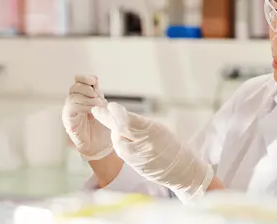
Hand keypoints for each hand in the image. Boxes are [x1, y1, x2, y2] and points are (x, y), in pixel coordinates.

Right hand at [62, 75, 112, 160]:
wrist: (101, 144)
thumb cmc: (102, 125)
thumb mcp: (102, 106)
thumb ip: (97, 94)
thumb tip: (94, 80)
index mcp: (82, 96)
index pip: (79, 81)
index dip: (86, 78)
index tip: (95, 81)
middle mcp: (73, 101)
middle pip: (75, 87)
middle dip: (88, 89)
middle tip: (99, 98)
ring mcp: (69, 110)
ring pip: (73, 96)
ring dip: (88, 99)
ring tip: (98, 106)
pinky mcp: (68, 119)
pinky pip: (72, 108)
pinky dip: (84, 107)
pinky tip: (92, 111)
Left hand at [91, 102, 213, 201]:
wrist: (180, 170)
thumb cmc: (171, 147)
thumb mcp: (159, 130)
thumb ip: (139, 125)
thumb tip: (119, 117)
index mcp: (153, 131)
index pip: (130, 120)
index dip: (117, 113)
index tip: (110, 105)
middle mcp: (143, 143)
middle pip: (120, 129)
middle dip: (107, 118)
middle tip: (96, 109)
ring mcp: (136, 155)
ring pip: (117, 139)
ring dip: (113, 130)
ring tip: (109, 119)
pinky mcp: (132, 164)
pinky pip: (121, 149)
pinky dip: (118, 140)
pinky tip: (119, 135)